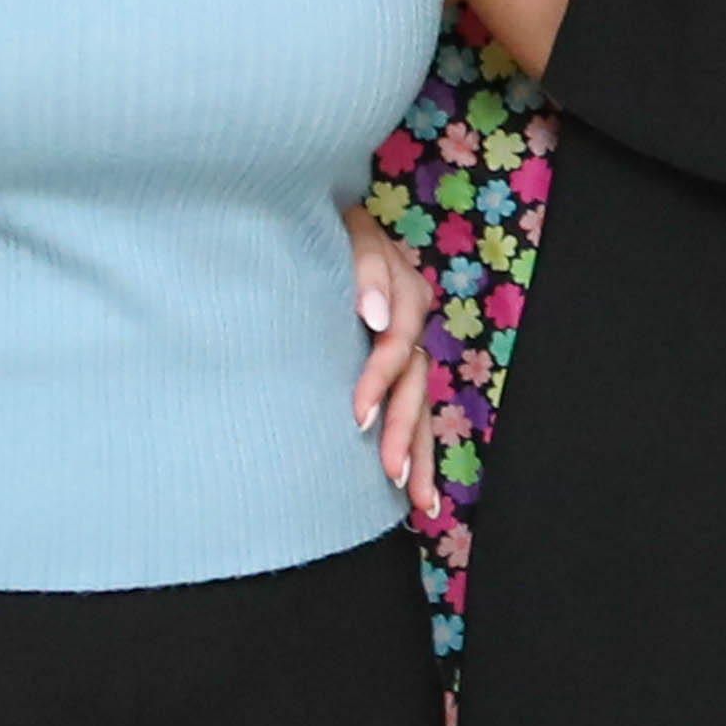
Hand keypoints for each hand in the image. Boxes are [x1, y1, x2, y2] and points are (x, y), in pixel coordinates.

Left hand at [346, 215, 446, 531]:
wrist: (306, 224)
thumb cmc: (322, 227)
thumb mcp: (344, 232)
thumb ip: (365, 268)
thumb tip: (378, 317)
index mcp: (403, 290)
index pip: (399, 343)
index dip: (381, 379)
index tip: (356, 416)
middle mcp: (409, 322)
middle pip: (415, 384)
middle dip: (404, 431)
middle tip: (389, 474)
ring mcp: (402, 346)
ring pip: (420, 404)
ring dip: (419, 452)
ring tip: (418, 502)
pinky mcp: (389, 366)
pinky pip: (410, 410)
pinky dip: (416, 449)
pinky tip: (416, 493)